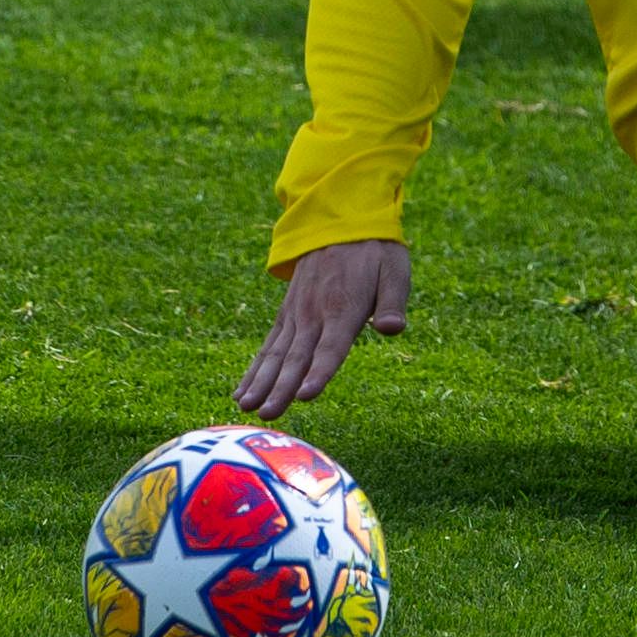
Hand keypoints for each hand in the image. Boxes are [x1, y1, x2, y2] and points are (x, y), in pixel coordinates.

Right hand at [234, 237, 409, 420]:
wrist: (342, 221)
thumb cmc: (375, 253)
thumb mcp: (394, 271)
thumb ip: (394, 302)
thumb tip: (394, 329)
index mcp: (344, 308)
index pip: (332, 347)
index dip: (319, 372)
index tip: (305, 395)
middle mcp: (315, 314)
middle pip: (297, 357)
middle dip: (282, 388)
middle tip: (269, 414)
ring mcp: (297, 314)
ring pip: (276, 354)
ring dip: (261, 382)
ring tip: (247, 408)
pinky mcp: (287, 314)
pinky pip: (268, 345)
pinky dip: (254, 369)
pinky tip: (242, 392)